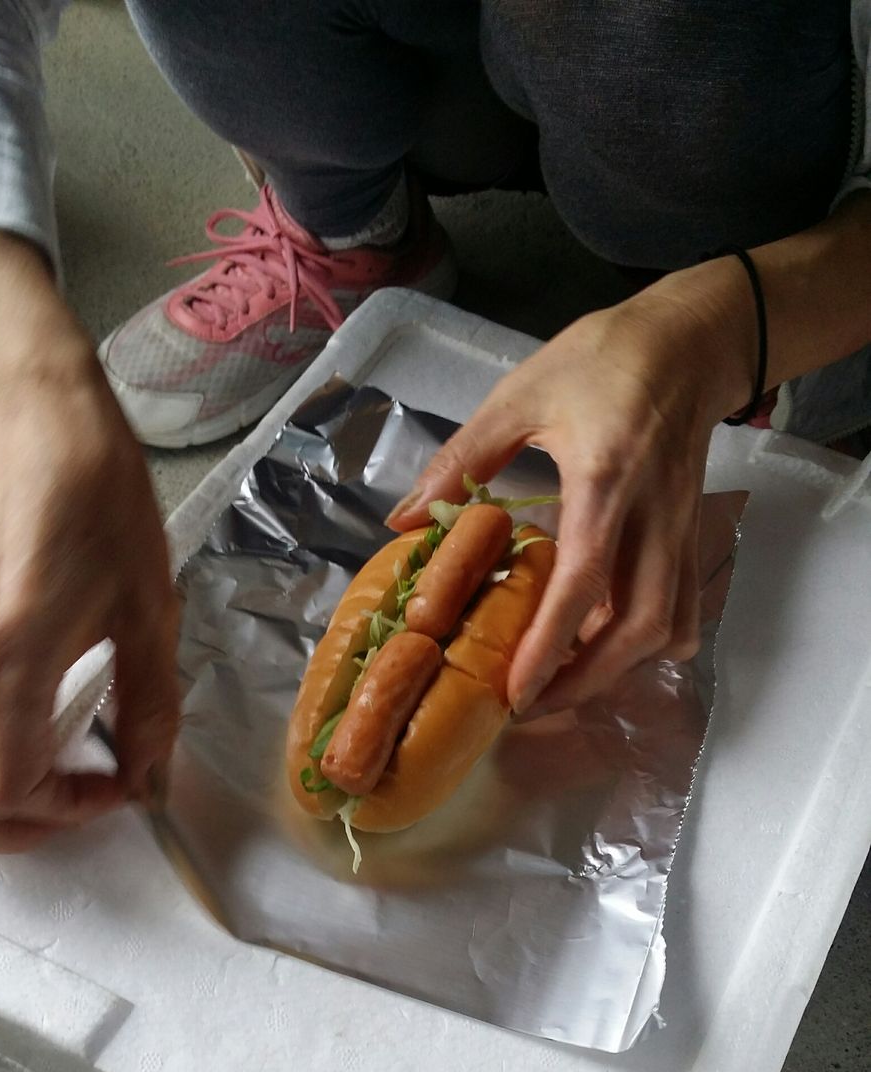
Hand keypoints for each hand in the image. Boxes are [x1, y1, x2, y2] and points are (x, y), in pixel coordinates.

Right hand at [0, 232, 178, 849]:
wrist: (26, 403)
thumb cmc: (91, 487)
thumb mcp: (146, 602)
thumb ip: (148, 701)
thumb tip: (149, 771)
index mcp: (10, 656)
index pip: (6, 786)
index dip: (65, 807)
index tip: (119, 783)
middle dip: (22, 815)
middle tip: (82, 795)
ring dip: (1, 783)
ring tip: (59, 768)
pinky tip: (29, 719)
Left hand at [389, 268, 751, 712]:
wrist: (687, 341)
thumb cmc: (601, 360)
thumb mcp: (521, 395)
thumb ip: (462, 460)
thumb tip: (406, 515)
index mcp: (604, 482)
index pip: (583, 583)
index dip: (550, 646)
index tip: (517, 693)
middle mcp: (651, 518)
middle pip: (638, 627)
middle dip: (588, 680)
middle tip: (533, 704)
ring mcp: (679, 531)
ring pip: (667, 627)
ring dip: (619, 669)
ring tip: (563, 684)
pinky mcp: (690, 536)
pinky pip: (684, 610)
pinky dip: (650, 644)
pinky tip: (611, 647)